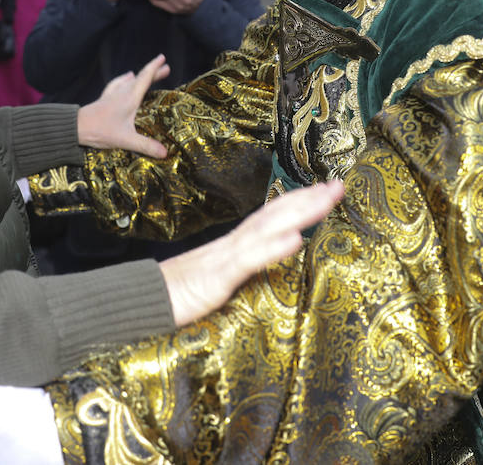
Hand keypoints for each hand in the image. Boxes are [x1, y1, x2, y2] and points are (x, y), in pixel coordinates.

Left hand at [76, 53, 169, 157]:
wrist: (76, 127)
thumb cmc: (101, 131)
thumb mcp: (126, 140)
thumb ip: (146, 146)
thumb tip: (165, 153)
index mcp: (130, 98)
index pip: (145, 78)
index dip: (155, 68)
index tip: (163, 58)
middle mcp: (122, 93)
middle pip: (140, 78)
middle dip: (153, 72)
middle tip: (166, 68)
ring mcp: (112, 95)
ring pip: (129, 81)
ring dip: (140, 76)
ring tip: (147, 74)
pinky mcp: (104, 99)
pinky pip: (117, 84)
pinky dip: (124, 80)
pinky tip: (125, 78)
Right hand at [160, 180, 343, 325]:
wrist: (143, 299)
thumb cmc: (180, 294)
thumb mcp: (219, 282)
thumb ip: (241, 271)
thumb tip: (268, 264)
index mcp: (236, 245)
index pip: (274, 216)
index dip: (301, 202)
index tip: (329, 190)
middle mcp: (234, 242)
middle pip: (276, 212)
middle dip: (309, 198)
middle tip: (339, 184)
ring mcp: (226, 256)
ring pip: (268, 226)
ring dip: (300, 211)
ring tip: (328, 198)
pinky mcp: (218, 277)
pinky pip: (249, 260)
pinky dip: (274, 248)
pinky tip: (296, 239)